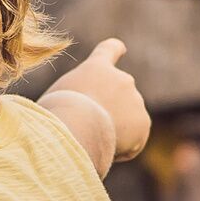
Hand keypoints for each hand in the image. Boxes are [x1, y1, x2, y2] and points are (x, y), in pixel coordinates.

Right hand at [48, 39, 151, 160]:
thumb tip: (79, 117)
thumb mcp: (57, 98)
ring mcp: (135, 100)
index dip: (115, 50)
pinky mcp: (143, 123)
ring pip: (126, 121)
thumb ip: (73, 99)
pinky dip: (123, 149)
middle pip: (118, 95)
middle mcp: (122, 79)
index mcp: (97, 67)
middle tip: (89, 129)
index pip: (109, 50)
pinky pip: (134, 141)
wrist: (76, 126)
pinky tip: (107, 151)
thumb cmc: (56, 113)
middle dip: (110, 111)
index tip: (121, 48)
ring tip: (93, 141)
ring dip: (114, 132)